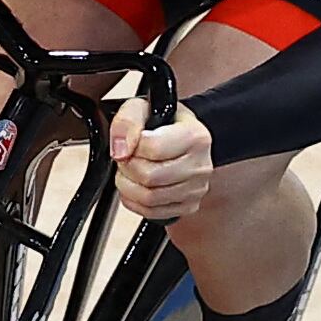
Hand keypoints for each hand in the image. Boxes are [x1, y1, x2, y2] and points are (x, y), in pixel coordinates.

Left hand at [107, 95, 215, 219]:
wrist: (182, 136)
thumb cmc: (164, 122)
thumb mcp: (141, 108)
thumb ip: (127, 121)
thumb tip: (120, 150)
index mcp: (195, 137)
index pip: (153, 148)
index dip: (132, 146)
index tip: (131, 142)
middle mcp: (200, 165)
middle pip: (150, 177)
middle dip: (128, 168)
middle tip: (127, 158)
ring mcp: (196, 188)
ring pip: (149, 198)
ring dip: (128, 186)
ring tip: (130, 171)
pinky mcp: (188, 205)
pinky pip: (152, 213)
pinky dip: (135, 202)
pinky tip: (136, 186)